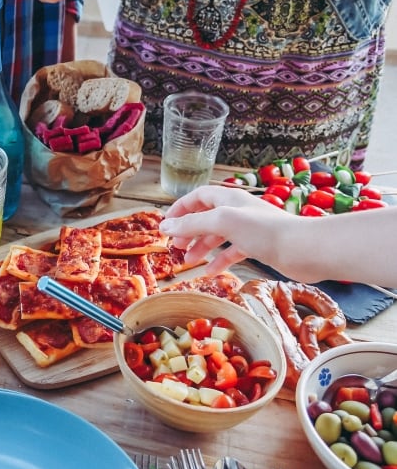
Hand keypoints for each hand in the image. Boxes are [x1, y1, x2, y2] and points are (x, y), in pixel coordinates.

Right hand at [159, 185, 299, 274]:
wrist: (302, 249)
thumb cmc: (263, 230)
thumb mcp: (221, 222)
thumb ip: (191, 224)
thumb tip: (164, 226)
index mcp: (228, 199)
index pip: (198, 197)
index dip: (180, 208)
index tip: (166, 223)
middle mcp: (237, 210)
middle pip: (206, 216)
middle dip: (188, 230)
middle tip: (175, 245)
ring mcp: (248, 228)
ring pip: (217, 235)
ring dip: (201, 246)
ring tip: (188, 260)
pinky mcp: (258, 245)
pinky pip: (232, 251)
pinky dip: (220, 260)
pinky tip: (211, 272)